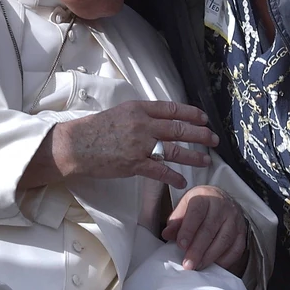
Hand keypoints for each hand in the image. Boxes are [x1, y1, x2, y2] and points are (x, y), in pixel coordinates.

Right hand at [25, 100, 217, 189]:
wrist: (75, 145)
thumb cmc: (94, 130)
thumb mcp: (119, 113)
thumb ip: (140, 116)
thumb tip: (158, 120)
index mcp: (138, 109)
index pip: (171, 109)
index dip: (191, 113)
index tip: (203, 117)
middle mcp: (142, 124)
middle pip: (178, 128)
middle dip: (199, 134)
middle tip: (213, 139)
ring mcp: (139, 144)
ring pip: (174, 150)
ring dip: (193, 156)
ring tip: (206, 160)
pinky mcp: (134, 163)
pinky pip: (159, 171)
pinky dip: (173, 176)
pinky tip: (182, 181)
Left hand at [161, 185, 248, 272]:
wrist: (220, 198)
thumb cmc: (199, 205)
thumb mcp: (184, 207)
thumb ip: (176, 221)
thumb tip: (166, 235)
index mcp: (205, 197)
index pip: (197, 213)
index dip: (188, 230)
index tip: (181, 245)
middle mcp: (222, 206)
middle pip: (210, 229)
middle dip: (198, 249)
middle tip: (188, 264)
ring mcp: (235, 219)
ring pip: (224, 240)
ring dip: (210, 256)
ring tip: (198, 266)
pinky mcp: (243, 231)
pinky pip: (237, 248)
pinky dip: (226, 259)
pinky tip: (214, 266)